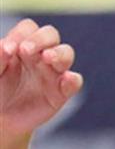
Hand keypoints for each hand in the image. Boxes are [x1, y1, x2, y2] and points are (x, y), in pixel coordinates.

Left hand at [0, 19, 83, 137]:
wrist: (1, 119)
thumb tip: (5, 46)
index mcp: (23, 46)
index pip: (28, 29)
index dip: (20, 34)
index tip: (8, 49)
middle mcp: (41, 55)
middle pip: (50, 35)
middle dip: (41, 39)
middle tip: (26, 49)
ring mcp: (53, 73)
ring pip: (66, 54)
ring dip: (59, 54)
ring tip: (48, 57)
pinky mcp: (61, 92)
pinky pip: (74, 82)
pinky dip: (72, 79)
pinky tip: (66, 79)